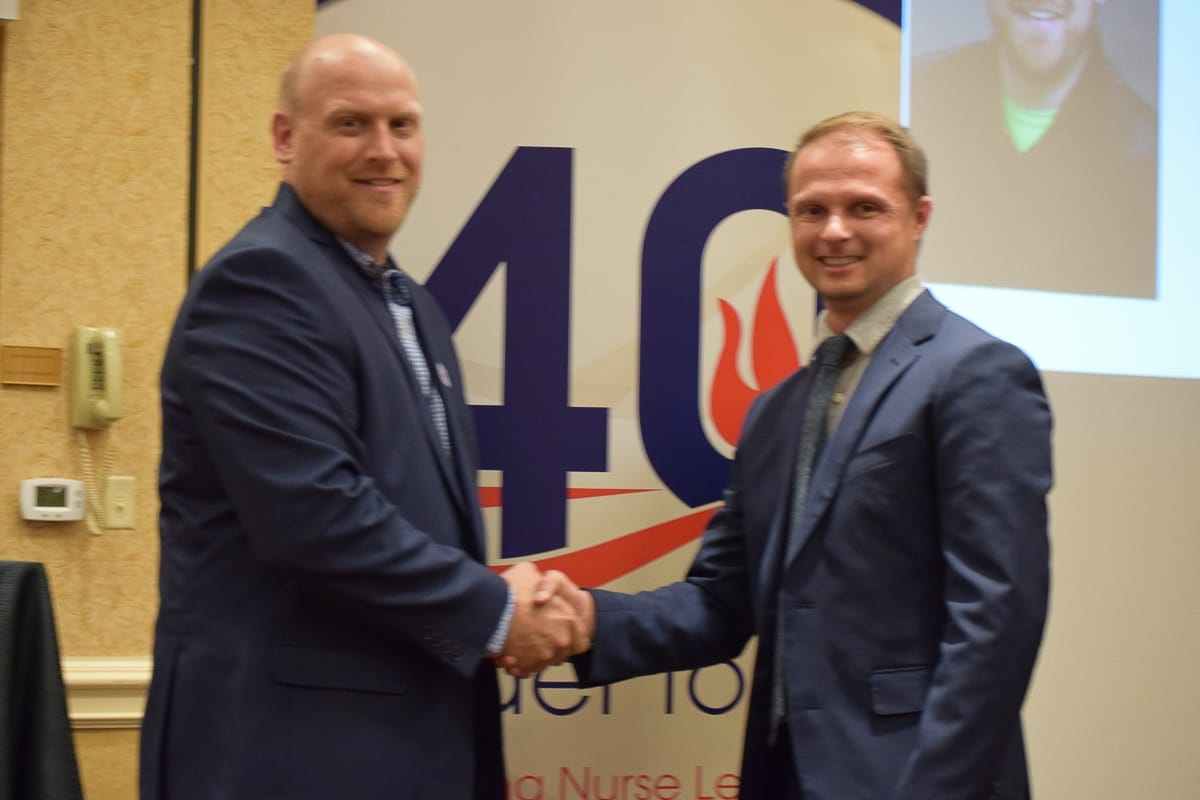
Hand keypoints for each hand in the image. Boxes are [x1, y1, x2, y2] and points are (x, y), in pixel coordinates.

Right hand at [497, 562, 589, 676]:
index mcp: (566, 618)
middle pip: (561, 653)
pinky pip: (526, 670)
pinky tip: (509, 654)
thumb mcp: (528, 572)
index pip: (581, 640)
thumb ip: (539, 582)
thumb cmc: (509, 592)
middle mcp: (559, 639)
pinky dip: (519, 664)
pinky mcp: (526, 665)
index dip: (572, 638)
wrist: (489, 609)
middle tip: (534, 637)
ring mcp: (543, 654)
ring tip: (518, 645)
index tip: (563, 637)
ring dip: (533, 656)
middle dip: (549, 647)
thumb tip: (535, 583)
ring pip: (543, 662)